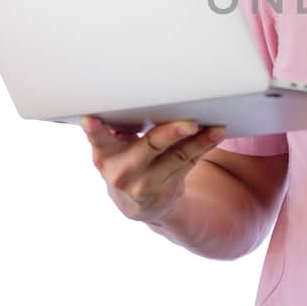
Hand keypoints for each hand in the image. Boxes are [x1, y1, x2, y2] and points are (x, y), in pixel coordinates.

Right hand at [80, 115, 226, 222]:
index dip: (95, 130)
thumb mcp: (114, 150)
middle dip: (169, 134)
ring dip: (199, 141)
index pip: (98, 140)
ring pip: (177, 156)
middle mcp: (123, 171)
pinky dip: (203, 147)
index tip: (90, 119)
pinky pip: (189, 163)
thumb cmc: (126, 162)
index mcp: (105, 155)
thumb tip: (145, 100)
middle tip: (189, 124)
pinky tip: (215, 136)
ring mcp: (146, 184)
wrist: (137, 205)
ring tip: (216, 129)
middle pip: (149, 147)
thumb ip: (122, 130)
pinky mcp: (168, 189)